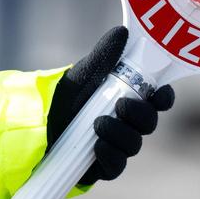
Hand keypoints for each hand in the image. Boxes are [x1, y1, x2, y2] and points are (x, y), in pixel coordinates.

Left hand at [46, 26, 174, 185]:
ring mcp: (118, 145)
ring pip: (134, 144)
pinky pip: (117, 166)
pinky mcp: (104, 165)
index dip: (164, 98)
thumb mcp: (84, 73)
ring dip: (121, 134)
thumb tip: (122, 33)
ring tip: (99, 124)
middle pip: (150, 123)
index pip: (159, 99)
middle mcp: (128, 123)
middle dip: (140, 115)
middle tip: (121, 106)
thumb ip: (104, 55)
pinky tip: (98, 146)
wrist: (35, 123)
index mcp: (131, 97)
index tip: (158, 94)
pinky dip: (110, 155)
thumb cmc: (65, 95)